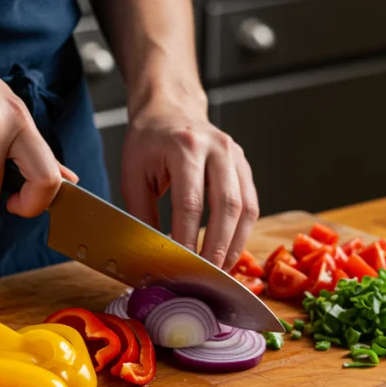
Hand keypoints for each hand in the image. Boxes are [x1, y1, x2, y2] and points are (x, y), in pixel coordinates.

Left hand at [120, 100, 258, 270]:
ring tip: (220, 270)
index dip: (188, 238)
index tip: (180, 264)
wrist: (170, 111)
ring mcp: (236, 157)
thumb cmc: (148, 143)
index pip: (190, 202)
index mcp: (185, 146)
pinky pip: (251, 204)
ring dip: (235, 244)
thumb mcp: (133, 175)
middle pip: (226, 206)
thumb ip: (143, 214)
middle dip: (217, 247)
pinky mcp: (245, 168)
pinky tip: (229, 251)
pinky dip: (242, 233)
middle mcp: (217, 148)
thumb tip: (153, 254)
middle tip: (206, 276)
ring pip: (246, 208)